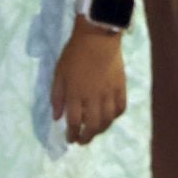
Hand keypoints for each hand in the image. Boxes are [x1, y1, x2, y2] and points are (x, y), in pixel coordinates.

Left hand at [50, 25, 127, 145]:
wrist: (98, 36)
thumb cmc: (75, 53)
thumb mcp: (59, 73)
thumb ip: (57, 96)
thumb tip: (57, 117)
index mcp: (75, 94)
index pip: (74, 122)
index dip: (71, 134)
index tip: (69, 139)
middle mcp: (93, 97)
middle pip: (92, 125)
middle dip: (86, 137)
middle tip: (82, 140)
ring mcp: (109, 93)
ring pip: (107, 120)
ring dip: (100, 130)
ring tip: (95, 131)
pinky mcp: (121, 87)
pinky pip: (121, 108)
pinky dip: (115, 116)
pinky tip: (110, 117)